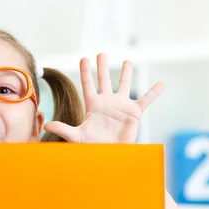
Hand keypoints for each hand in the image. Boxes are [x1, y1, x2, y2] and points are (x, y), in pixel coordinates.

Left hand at [44, 53, 163, 143]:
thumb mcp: (77, 136)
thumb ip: (63, 129)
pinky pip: (146, 100)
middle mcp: (107, 102)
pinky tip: (161, 83)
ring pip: (124, 85)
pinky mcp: (134, 113)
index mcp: (93, 105)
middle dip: (103, 67)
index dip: (86, 71)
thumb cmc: (93, 146)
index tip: (84, 58)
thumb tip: (46, 125)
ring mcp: (121, 106)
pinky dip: (154, 92)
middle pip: (104, 80)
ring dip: (126, 73)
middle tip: (101, 53)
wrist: (110, 155)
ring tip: (128, 61)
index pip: (88, 84)